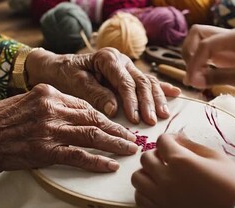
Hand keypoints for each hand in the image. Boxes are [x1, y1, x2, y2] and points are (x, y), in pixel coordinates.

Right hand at [0, 84, 137, 189]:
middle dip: (117, 129)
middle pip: (94, 119)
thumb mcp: (26, 100)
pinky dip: (97, 161)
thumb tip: (74, 113)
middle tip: (133, 137)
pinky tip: (111, 165)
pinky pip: (79, 156)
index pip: (86, 105)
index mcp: (49, 94)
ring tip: (130, 149)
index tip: (118, 123)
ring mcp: (50, 130)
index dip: (105, 116)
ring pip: (92, 136)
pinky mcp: (46, 151)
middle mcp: (53, 109)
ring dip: (115, 144)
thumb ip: (51, 104)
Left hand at [26, 48, 180, 124]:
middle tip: (152, 121)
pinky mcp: (129, 75)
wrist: (59, 67)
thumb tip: (114, 109)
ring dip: (157, 99)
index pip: (125, 82)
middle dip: (148, 103)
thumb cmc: (65, 74)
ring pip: (148, 82)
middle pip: (141, 82)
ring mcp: (127, 67)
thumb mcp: (75, 83)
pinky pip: (148, 81)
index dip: (132, 101)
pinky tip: (175, 93)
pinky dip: (161, 88)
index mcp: (108, 58)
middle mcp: (121, 61)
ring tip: (163, 115)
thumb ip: (95, 94)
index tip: (135, 119)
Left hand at [131, 134, 234, 207]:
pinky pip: (140, 198)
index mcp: (181, 161)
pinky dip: (145, 191)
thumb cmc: (231, 184)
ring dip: (147, 172)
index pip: (161, 141)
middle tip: (168, 158)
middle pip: (145, 158)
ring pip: (137, 178)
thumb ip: (192, 145)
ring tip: (160, 174)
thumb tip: (177, 139)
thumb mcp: (215, 156)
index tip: (176, 143)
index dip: (169, 139)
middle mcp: (167, 178)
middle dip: (156, 154)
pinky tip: (158, 189)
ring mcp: (162, 197)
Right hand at [182, 25, 234, 110]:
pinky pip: (207, 56)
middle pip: (198, 35)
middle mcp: (232, 37)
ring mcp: (229, 46)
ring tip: (195, 80)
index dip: (195, 62)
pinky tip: (201, 80)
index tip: (191, 81)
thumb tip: (192, 80)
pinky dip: (200, 66)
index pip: (206, 43)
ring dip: (193, 59)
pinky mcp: (229, 58)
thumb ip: (217, 77)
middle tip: (192, 76)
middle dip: (190, 53)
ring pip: (201, 44)